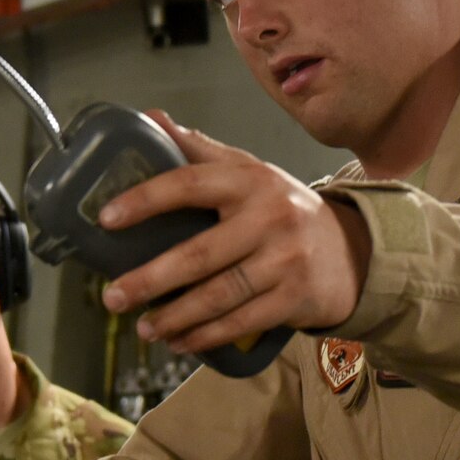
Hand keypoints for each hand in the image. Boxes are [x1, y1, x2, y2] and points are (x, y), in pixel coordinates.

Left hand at [98, 111, 371, 354]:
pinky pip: (241, 322)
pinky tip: (178, 341)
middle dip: (150, 279)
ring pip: (218, 295)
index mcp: (249, 179)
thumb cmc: (282, 207)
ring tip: (142, 328)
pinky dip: (205, 336)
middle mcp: (270, 216)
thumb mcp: (248, 171)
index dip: (144, 200)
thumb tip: (148, 118)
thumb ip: (198, 149)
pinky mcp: (296, 298)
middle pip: (199, 254)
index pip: (189, 184)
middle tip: (112, 297)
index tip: (106, 219)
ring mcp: (285, 260)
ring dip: (174, 317)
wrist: (352, 250)